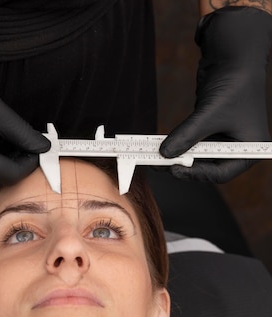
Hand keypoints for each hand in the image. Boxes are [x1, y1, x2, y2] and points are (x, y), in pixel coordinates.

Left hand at [159, 7, 271, 182]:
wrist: (234, 54)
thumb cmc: (233, 82)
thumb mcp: (208, 113)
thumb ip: (186, 136)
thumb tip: (164, 153)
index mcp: (250, 149)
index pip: (221, 173)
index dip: (196, 174)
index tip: (174, 170)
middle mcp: (238, 147)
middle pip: (207, 168)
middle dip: (183, 166)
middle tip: (160, 165)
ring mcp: (224, 139)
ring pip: (197, 157)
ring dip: (177, 157)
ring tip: (155, 157)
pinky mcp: (211, 130)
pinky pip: (193, 144)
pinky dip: (179, 145)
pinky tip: (162, 147)